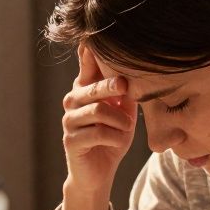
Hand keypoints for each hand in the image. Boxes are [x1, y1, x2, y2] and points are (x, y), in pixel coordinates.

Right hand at [61, 43, 137, 198]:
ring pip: (97, 111)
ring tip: (127, 128)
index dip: (90, 51)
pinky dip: (114, 138)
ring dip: (119, 121)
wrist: (99, 174)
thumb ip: (126, 92)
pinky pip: (98, 133)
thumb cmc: (112, 138)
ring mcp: (69, 121)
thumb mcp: (123, 112)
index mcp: (85, 90)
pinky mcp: (71, 141)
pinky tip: (118, 143)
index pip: (86, 65)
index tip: (93, 36)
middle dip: (112, 86)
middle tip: (126, 87)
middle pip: (93, 87)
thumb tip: (139, 68)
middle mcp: (72, 102)